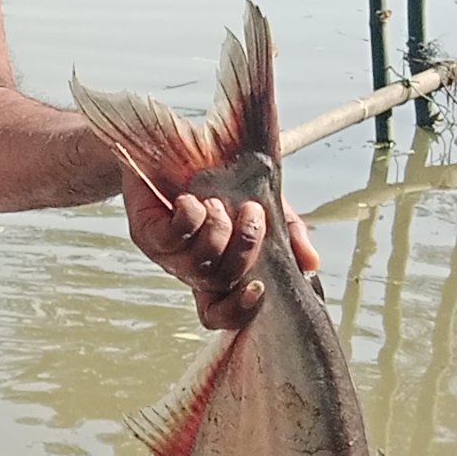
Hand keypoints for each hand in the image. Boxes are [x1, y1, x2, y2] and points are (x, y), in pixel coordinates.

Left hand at [124, 175, 316, 332]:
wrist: (176, 142)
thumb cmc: (221, 176)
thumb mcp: (267, 201)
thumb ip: (290, 232)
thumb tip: (310, 264)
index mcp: (219, 269)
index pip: (222, 313)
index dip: (240, 311)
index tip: (259, 287)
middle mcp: (191, 268)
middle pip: (221, 284)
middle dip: (244, 249)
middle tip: (252, 212)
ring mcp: (166, 253)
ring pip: (198, 264)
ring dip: (218, 230)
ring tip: (219, 201)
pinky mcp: (145, 232)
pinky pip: (172, 237)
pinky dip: (191, 217)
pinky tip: (191, 198)